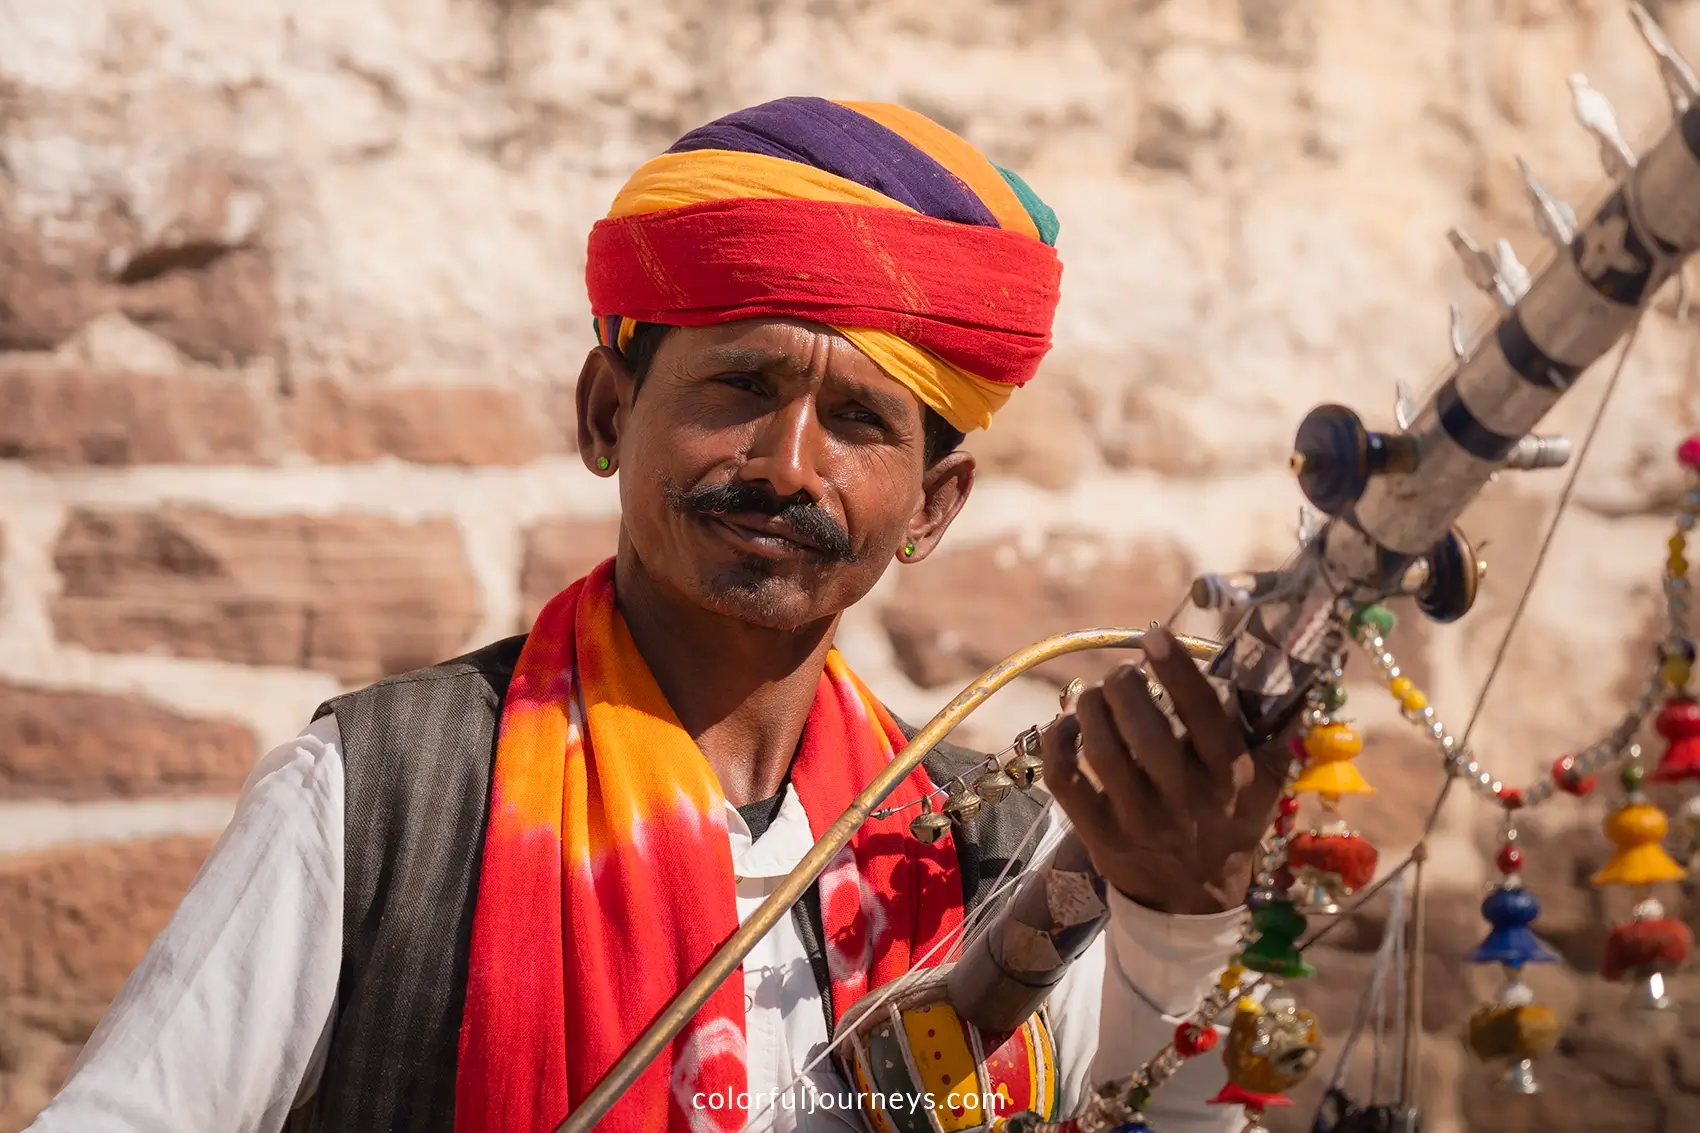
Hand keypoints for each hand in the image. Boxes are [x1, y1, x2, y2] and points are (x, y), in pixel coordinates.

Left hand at [1039, 626, 1293, 915]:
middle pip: (1145, 731)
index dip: (1177, 670)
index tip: (1154, 635)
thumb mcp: (1264, 784)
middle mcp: (1185, 801)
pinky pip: (1065, 781)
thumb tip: (1305, 678)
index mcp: (1229, 779)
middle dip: (1125, 687)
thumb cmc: (1229, 822)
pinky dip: (1059, 744)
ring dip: (1090, 709)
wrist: (1194, 900)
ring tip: (1095, 695)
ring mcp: (1139, 822)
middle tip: (1122, 674)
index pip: (1204, 715)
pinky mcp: (1100, 836)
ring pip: (1102, 751)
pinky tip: (1068, 725)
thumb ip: (1280, 732)